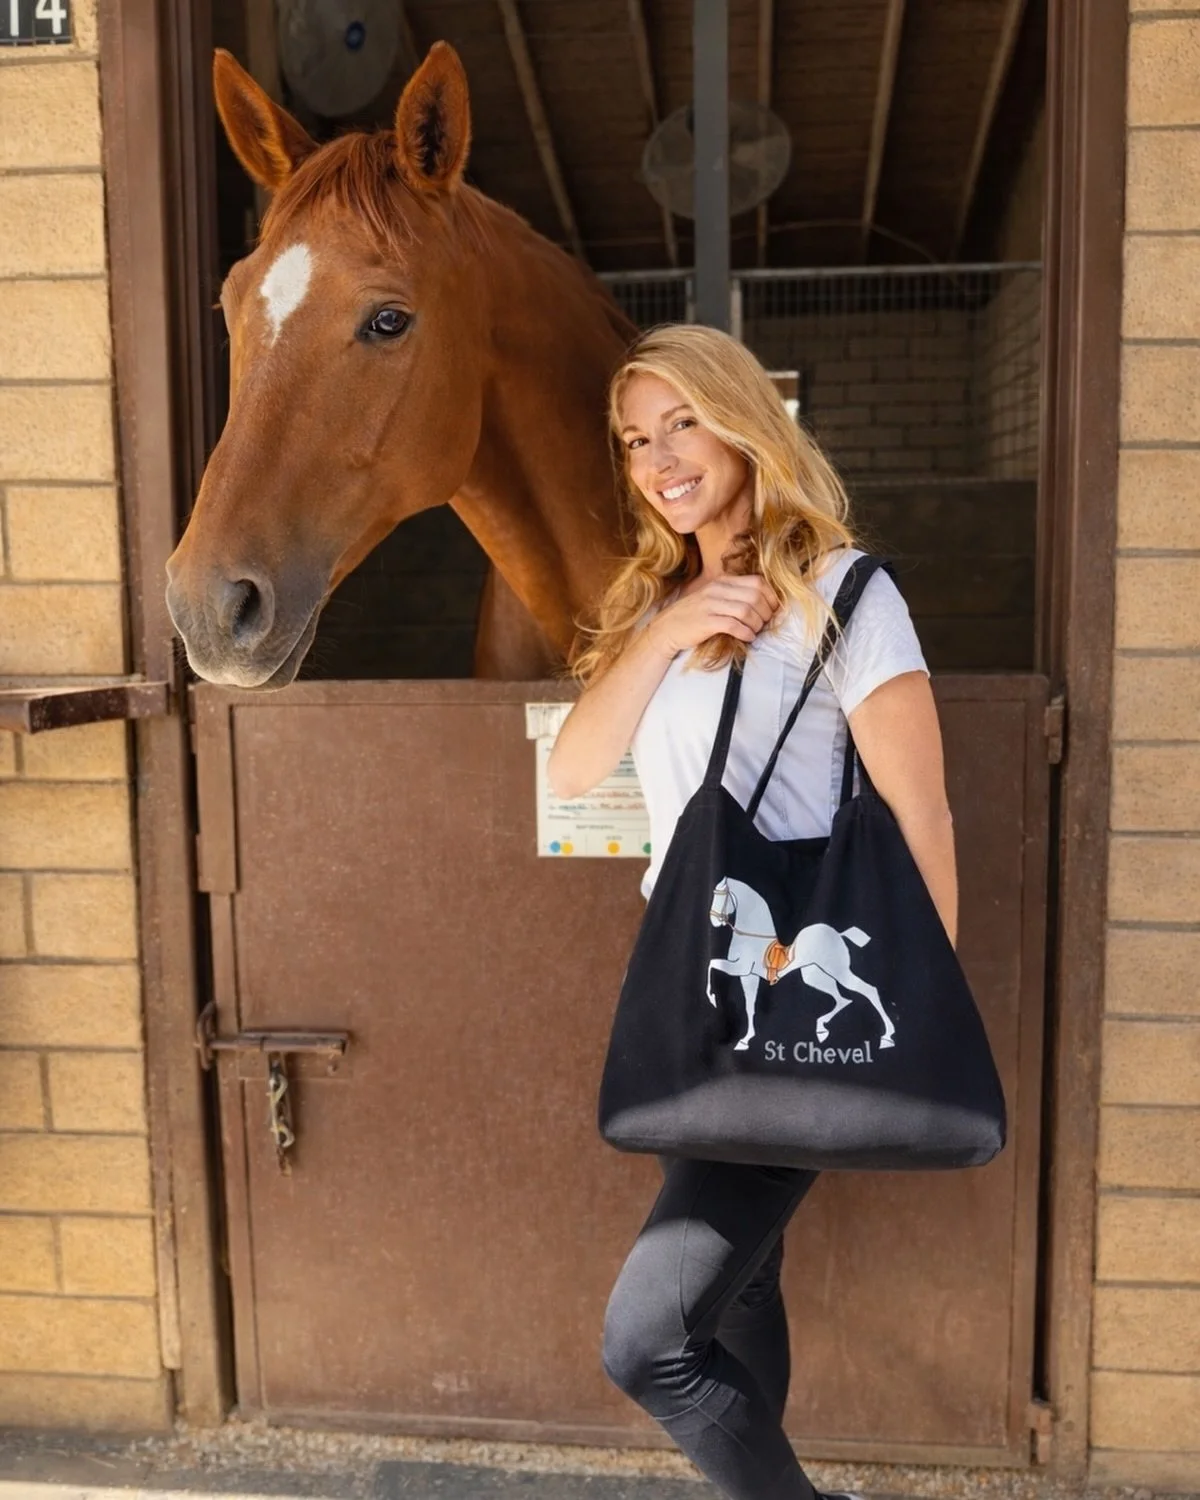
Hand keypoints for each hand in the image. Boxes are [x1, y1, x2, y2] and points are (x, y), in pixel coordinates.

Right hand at [648, 575, 778, 657]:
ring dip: (757, 624)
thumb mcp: (714, 597)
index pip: (757, 582)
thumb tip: (763, 602)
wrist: (667, 628)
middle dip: (766, 612)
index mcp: (722, 581)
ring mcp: (711, 605)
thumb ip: (734, 595)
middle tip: (765, 623)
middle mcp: (717, 590)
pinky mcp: (706, 621)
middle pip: (755, 596)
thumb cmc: (693, 615)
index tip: (773, 609)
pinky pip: (734, 625)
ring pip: (746, 611)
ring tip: (755, 631)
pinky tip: (748, 637)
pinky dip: (746, 632)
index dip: (771, 596)